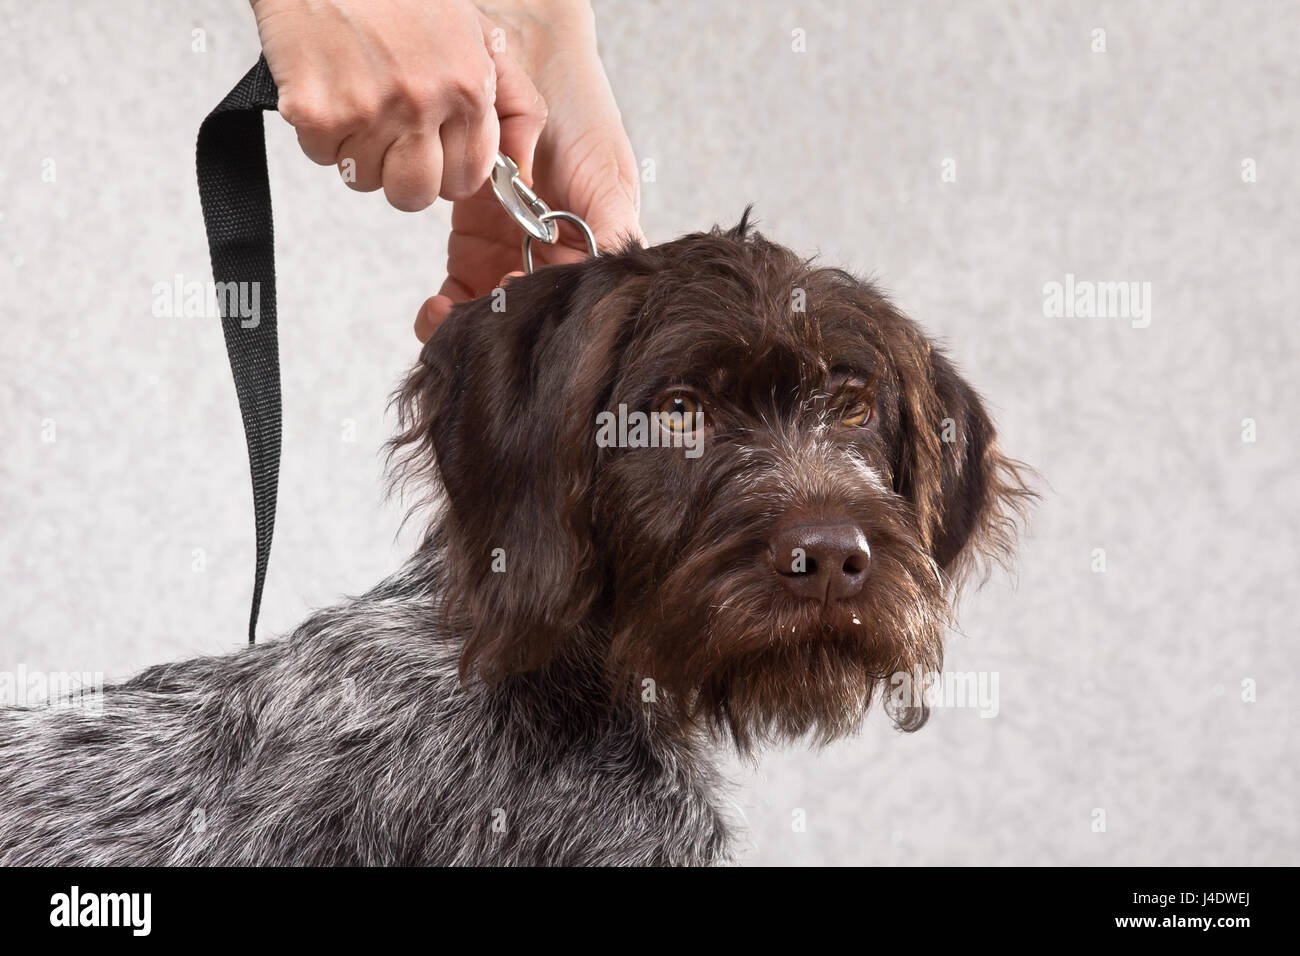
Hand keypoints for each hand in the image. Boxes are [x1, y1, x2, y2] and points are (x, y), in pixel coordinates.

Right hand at [251, 0, 546, 210]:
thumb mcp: (478, 35)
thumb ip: (514, 104)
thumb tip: (523, 170)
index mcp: (468, 88)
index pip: (467, 179)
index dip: (446, 169)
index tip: (432, 147)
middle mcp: (422, 103)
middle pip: (415, 195)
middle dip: (403, 175)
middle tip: (391, 134)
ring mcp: (368, 110)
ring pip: (365, 179)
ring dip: (359, 150)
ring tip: (358, 95)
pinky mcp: (316, 113)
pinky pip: (322, 156)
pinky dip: (320, 130)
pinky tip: (328, 84)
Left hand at [414, 0, 641, 341]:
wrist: (526, 62)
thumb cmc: (580, 113)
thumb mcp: (608, 174)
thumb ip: (612, 232)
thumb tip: (614, 283)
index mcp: (593, 253)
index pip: (572, 305)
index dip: (543, 316)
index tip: (515, 301)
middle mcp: (554, 263)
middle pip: (529, 321)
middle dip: (501, 332)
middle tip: (475, 328)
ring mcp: (513, 257)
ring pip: (491, 317)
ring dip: (468, 329)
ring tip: (448, 321)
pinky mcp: (472, 249)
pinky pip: (458, 294)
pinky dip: (445, 310)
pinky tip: (436, 308)